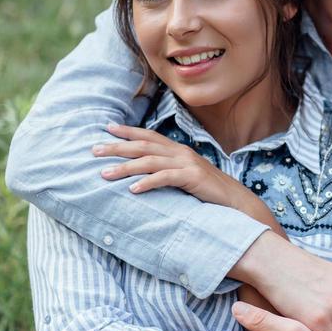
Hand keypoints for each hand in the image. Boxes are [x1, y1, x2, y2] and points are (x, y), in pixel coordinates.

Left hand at [92, 123, 251, 209]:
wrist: (238, 202)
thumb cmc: (210, 192)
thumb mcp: (187, 176)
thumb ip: (169, 171)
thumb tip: (146, 175)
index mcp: (178, 150)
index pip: (148, 135)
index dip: (127, 131)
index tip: (106, 128)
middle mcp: (181, 152)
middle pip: (143, 145)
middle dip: (117, 147)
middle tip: (94, 150)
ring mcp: (187, 164)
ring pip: (149, 161)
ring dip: (124, 167)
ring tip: (104, 173)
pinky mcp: (192, 178)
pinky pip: (165, 178)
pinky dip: (147, 182)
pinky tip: (131, 189)